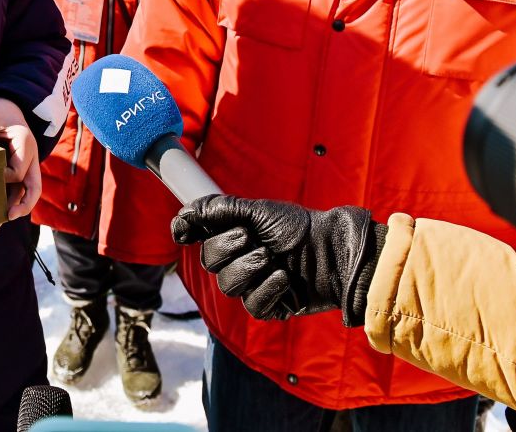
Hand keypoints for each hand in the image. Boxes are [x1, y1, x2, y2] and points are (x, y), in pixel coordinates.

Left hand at [0, 97, 39, 226]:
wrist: (6, 110)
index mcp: (26, 145)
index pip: (19, 171)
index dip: (4, 177)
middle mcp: (30, 159)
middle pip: (33, 188)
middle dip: (23, 205)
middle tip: (8, 216)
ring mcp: (25, 168)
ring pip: (24, 195)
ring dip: (13, 210)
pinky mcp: (17, 173)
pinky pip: (16, 192)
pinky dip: (7, 204)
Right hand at [170, 196, 383, 326]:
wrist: (333, 253)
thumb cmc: (299, 228)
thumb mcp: (258, 211)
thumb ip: (219, 209)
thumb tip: (183, 215)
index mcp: (234, 233)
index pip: (198, 235)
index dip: (187, 231)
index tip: (184, 232)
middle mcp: (239, 258)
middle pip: (208, 260)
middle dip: (228, 247)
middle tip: (253, 238)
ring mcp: (253, 284)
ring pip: (228, 285)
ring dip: (250, 268)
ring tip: (274, 258)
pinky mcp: (270, 306)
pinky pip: (252, 305)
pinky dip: (268, 289)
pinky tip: (285, 278)